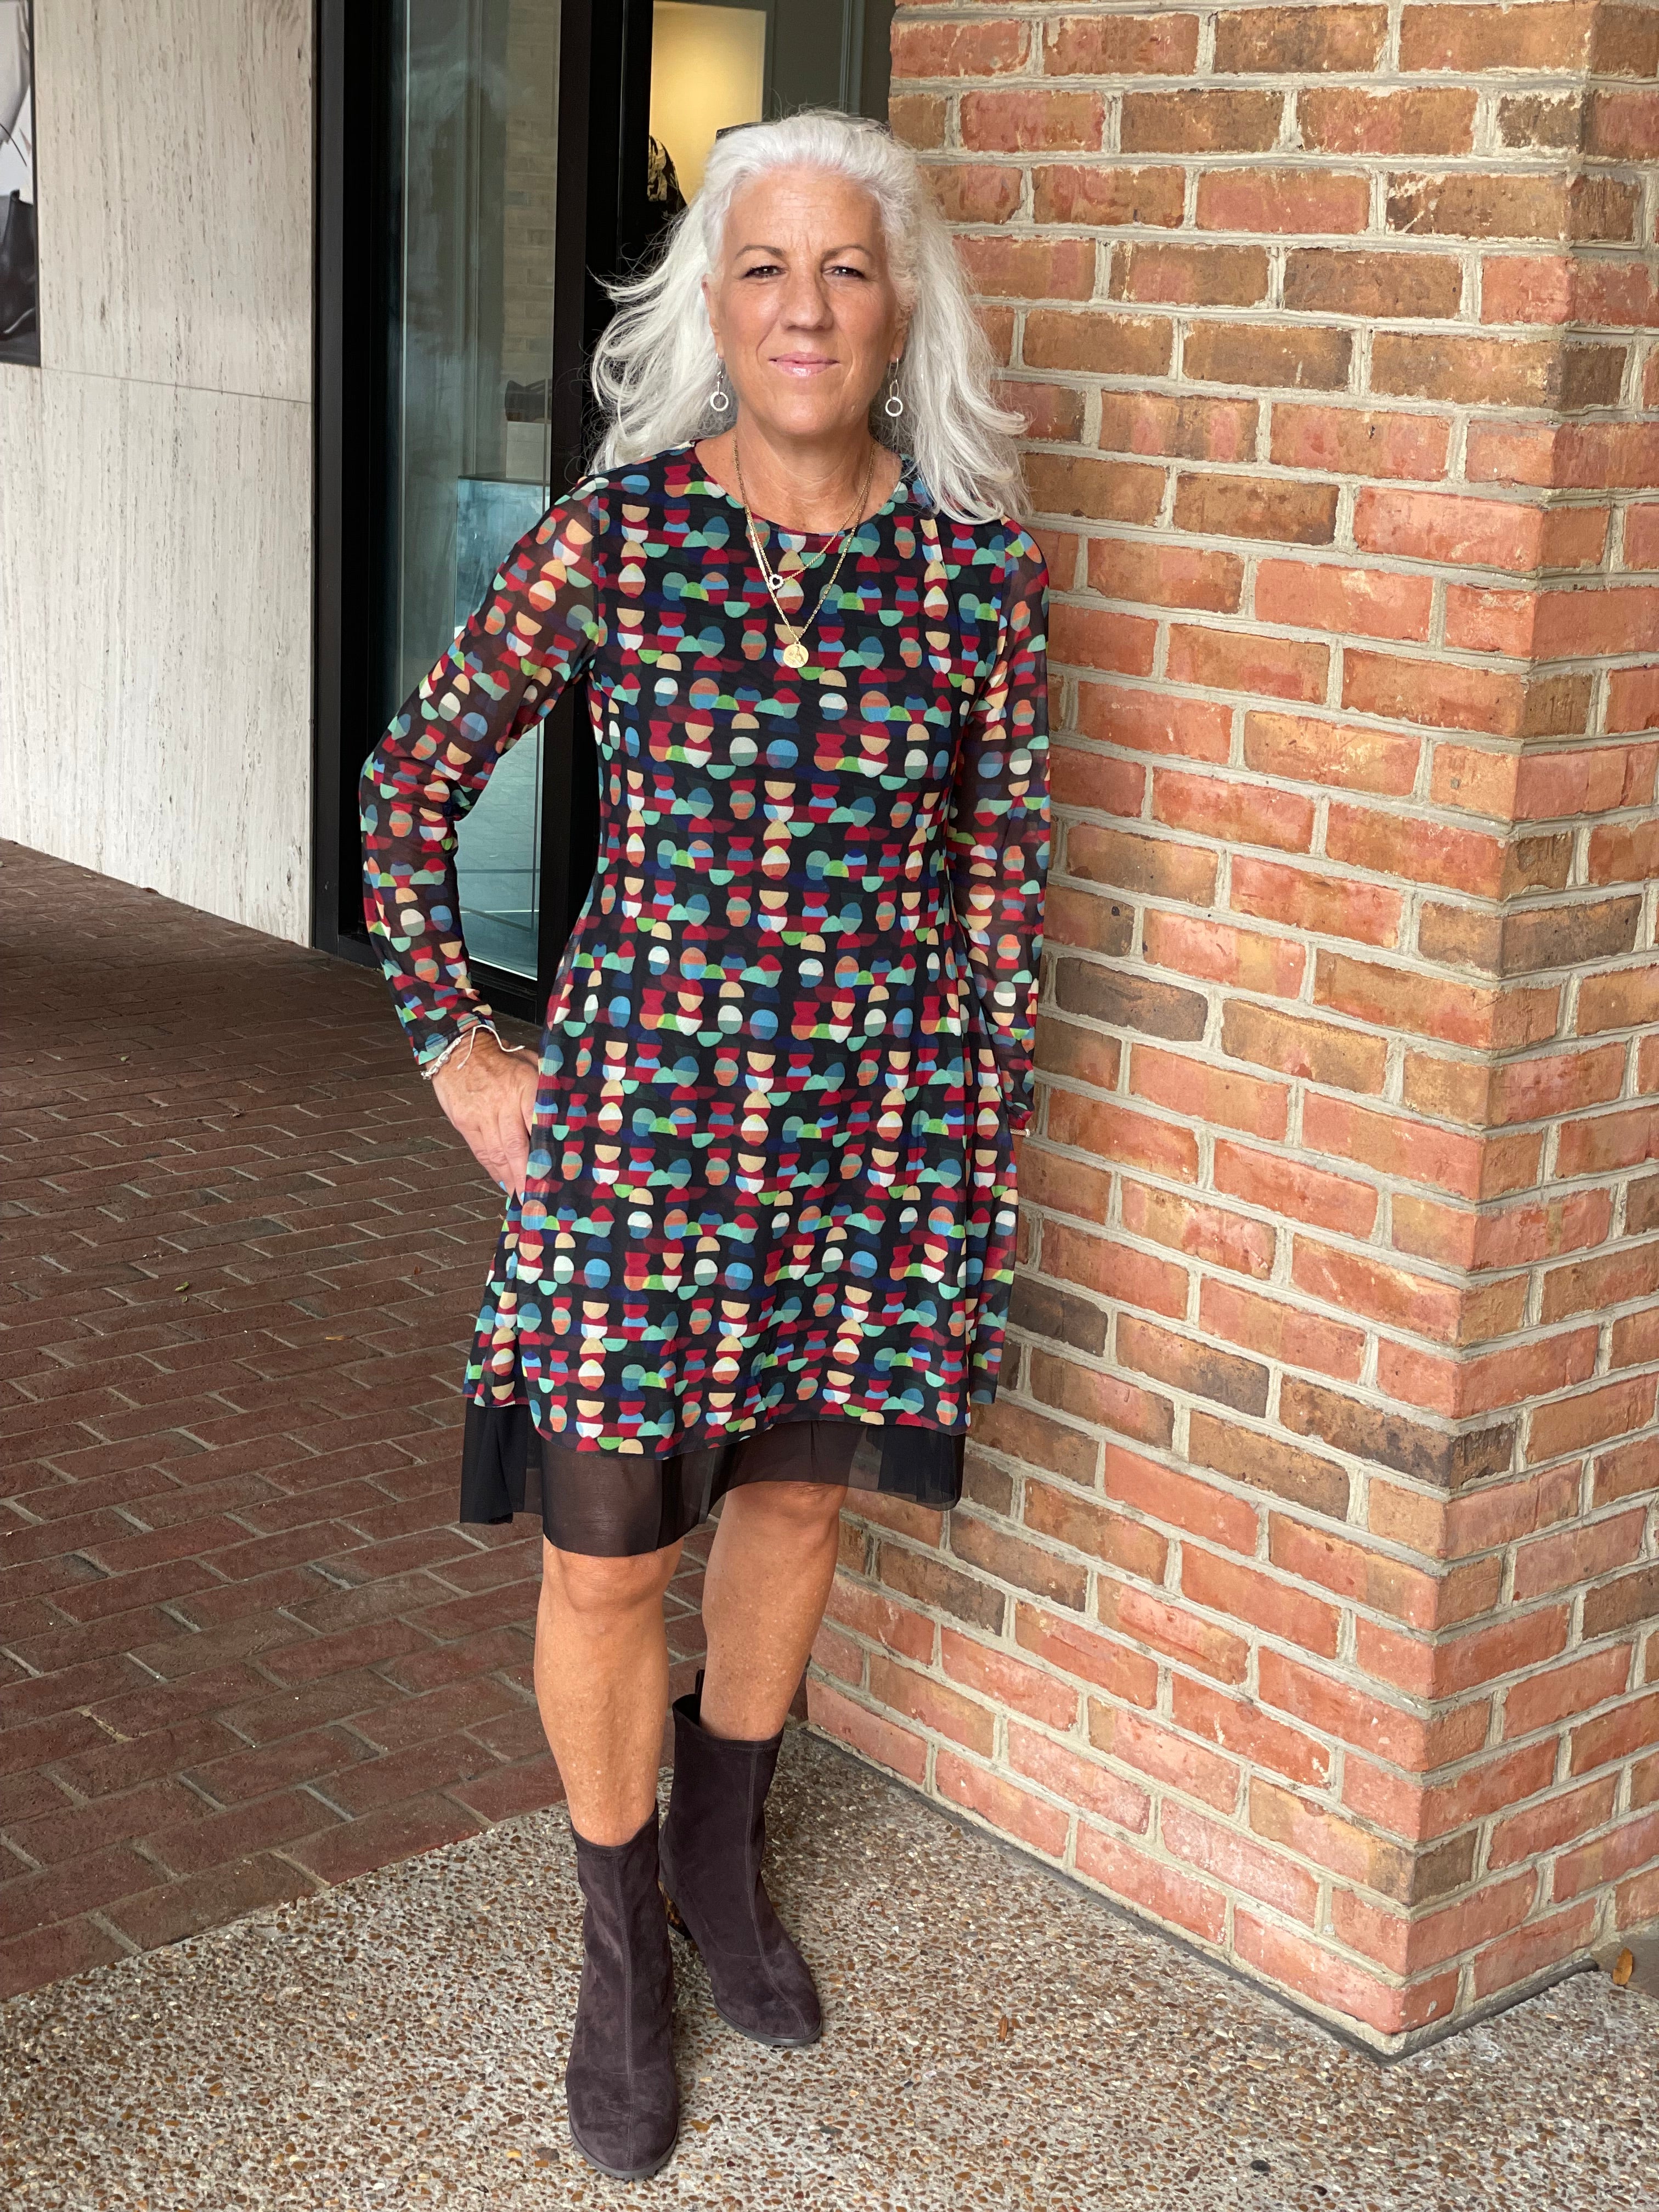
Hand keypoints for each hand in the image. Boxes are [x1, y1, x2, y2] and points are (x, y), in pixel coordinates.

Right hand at [429, 1033, 539, 1196]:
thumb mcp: (531, 1064)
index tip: (552, 1173)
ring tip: (520, 1196)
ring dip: (509, 1178)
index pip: (537, 1126)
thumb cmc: (501, 1058)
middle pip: (515, 1147)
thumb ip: (549, 1086)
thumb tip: (571, 1111)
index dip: (543, 1153)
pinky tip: (503, 1180)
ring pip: (496, 1154)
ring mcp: (481, 1114)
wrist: (459, 1050)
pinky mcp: (464, 1122)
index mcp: (524, 1086)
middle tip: (535, 1198)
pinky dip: (492, 1169)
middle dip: (525, 1176)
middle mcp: (502, 1103)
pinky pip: (480, 1151)